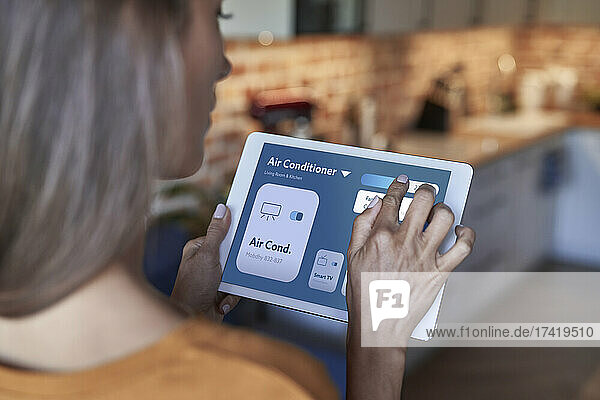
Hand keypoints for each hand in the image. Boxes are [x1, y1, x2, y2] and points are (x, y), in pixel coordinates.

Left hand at [171, 204, 239, 321]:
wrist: (191, 320)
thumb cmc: (193, 289)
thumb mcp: (207, 256)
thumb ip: (217, 233)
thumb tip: (222, 210)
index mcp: (199, 249)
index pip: (222, 235)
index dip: (234, 238)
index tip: (246, 237)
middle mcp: (205, 262)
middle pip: (233, 255)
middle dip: (236, 267)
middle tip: (232, 272)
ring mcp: (213, 278)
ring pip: (238, 273)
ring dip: (233, 285)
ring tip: (223, 291)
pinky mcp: (220, 292)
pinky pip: (237, 289)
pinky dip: (232, 297)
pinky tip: (221, 302)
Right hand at [347, 175, 474, 332]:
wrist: (378, 324)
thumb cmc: (364, 294)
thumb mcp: (351, 255)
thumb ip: (361, 225)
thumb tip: (376, 204)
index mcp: (381, 236)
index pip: (393, 199)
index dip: (398, 186)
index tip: (402, 182)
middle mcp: (405, 242)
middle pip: (423, 200)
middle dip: (425, 189)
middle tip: (425, 191)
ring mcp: (425, 256)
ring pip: (444, 217)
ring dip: (442, 209)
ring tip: (438, 213)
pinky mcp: (440, 271)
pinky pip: (463, 247)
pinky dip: (466, 235)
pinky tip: (460, 232)